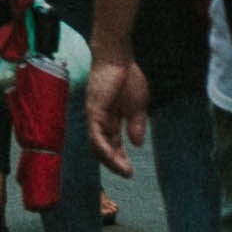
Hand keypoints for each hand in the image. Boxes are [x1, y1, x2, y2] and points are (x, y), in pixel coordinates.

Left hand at [85, 55, 148, 177]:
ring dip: (109, 160)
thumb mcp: (138, 106)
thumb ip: (136, 124)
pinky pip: (95, 134)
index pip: (111, 144)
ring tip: (123, 171)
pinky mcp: (93, 110)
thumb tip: (136, 143)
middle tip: (127, 174)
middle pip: (102, 148)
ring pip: (97, 145)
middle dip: (114, 164)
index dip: (119, 159)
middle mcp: (99, 120)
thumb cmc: (128, 77)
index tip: (130, 171)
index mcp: (110, 119)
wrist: (119, 57)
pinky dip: (103, 148)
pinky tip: (113, 157)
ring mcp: (94, 115)